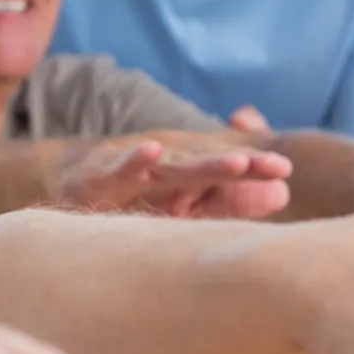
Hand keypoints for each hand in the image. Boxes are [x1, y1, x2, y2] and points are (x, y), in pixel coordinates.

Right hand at [54, 130, 292, 220]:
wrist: (68, 180)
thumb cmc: (131, 195)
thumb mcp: (183, 202)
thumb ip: (229, 200)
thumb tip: (284, 193)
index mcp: (186, 174)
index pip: (224, 171)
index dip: (254, 169)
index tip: (285, 170)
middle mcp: (165, 167)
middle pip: (207, 166)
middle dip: (239, 166)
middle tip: (275, 166)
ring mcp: (135, 169)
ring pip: (173, 167)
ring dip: (203, 166)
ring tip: (235, 165)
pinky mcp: (101, 176)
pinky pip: (120, 168)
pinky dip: (133, 159)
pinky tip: (150, 151)